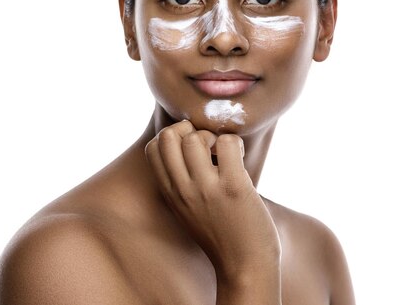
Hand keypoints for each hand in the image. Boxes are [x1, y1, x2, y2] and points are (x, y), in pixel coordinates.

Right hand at [145, 120, 280, 280]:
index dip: (173, 137)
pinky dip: (236, 144)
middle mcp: (183, 189)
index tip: (191, 148)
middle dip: (190, 130)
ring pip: (196, 137)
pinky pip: (228, 143)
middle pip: (168, 135)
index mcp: (170, 193)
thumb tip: (187, 145)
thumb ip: (181, 183)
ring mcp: (206, 188)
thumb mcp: (187, 210)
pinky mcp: (233, 187)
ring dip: (214, 137)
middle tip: (208, 146)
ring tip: (225, 155)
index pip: (153, 147)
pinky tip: (239, 160)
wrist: (244, 268)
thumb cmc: (221, 236)